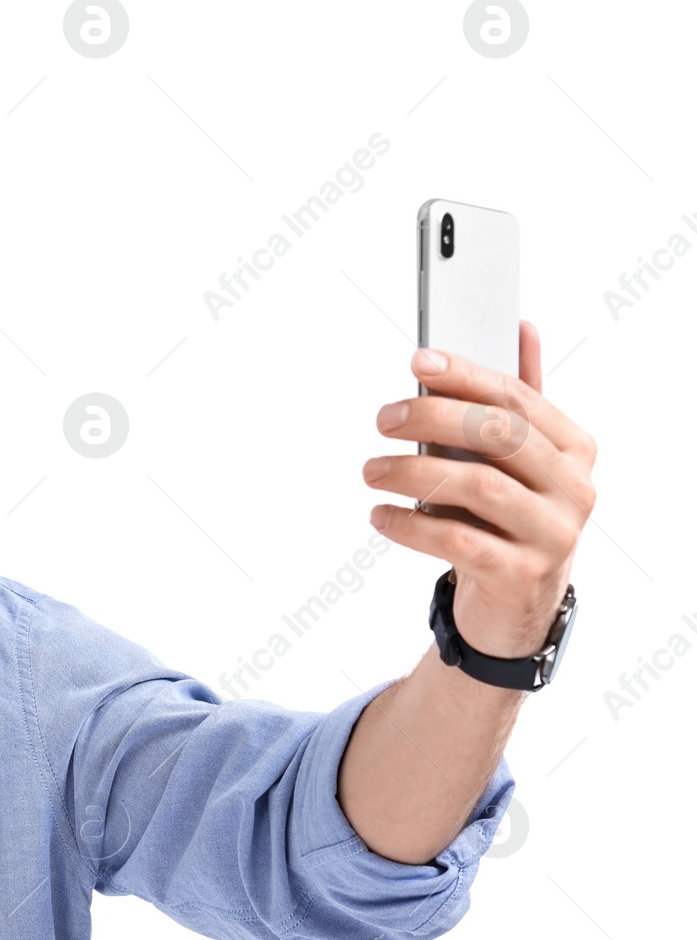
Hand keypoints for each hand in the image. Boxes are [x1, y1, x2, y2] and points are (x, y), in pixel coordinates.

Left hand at [361, 321, 597, 658]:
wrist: (518, 606)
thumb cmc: (510, 520)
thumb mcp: (520, 462)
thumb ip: (520, 400)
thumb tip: (522, 327)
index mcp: (574, 448)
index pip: (517, 399)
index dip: (466, 375)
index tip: (417, 361)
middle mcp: (574, 488)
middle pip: (499, 436)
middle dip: (434, 418)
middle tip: (384, 418)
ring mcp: (552, 534)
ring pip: (478, 487)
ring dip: (413, 473)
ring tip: (370, 470)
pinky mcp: (521, 575)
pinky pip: (458, 541)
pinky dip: (411, 525)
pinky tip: (379, 515)